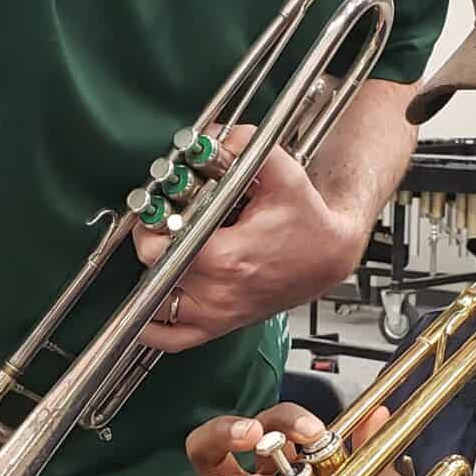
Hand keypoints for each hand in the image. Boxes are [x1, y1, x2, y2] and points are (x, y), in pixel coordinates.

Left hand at [135, 130, 358, 353]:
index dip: (151, 224)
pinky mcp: (219, 325)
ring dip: (148, 280)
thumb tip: (210, 136)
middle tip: (160, 223)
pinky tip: (147, 307)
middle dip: (151, 243)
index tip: (159, 207)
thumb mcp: (281, 173)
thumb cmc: (306, 221)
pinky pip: (172, 340)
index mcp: (227, 258)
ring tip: (160, 253)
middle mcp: (218, 293)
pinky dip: (153, 328)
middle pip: (153, 272)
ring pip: (155, 309)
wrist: (328, 256)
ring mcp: (217, 314)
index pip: (160, 248)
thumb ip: (244, 145)